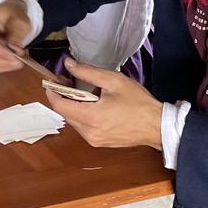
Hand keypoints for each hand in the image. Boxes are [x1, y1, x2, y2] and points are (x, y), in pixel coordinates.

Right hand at [0, 0, 30, 72]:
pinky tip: (5, 62)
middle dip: (2, 61)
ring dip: (1, 65)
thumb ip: (16, 37)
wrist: (4, 15)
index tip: (14, 57)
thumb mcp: (20, 22)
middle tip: (18, 61)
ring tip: (13, 59)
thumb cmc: (10, 15)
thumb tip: (13, 52)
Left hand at [45, 58, 163, 149]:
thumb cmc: (138, 102)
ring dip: (72, 106)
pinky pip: (83, 127)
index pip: (60, 105)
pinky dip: (81, 115)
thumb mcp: (113, 81)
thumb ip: (88, 72)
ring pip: (73, 120)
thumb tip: (68, 64)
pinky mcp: (99, 143)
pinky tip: (90, 105)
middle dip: (62, 97)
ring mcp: (94, 140)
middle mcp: (89, 132)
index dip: (52, 92)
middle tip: (67, 81)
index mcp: (91, 117)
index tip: (51, 81)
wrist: (157, 126)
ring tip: (80, 92)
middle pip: (65, 113)